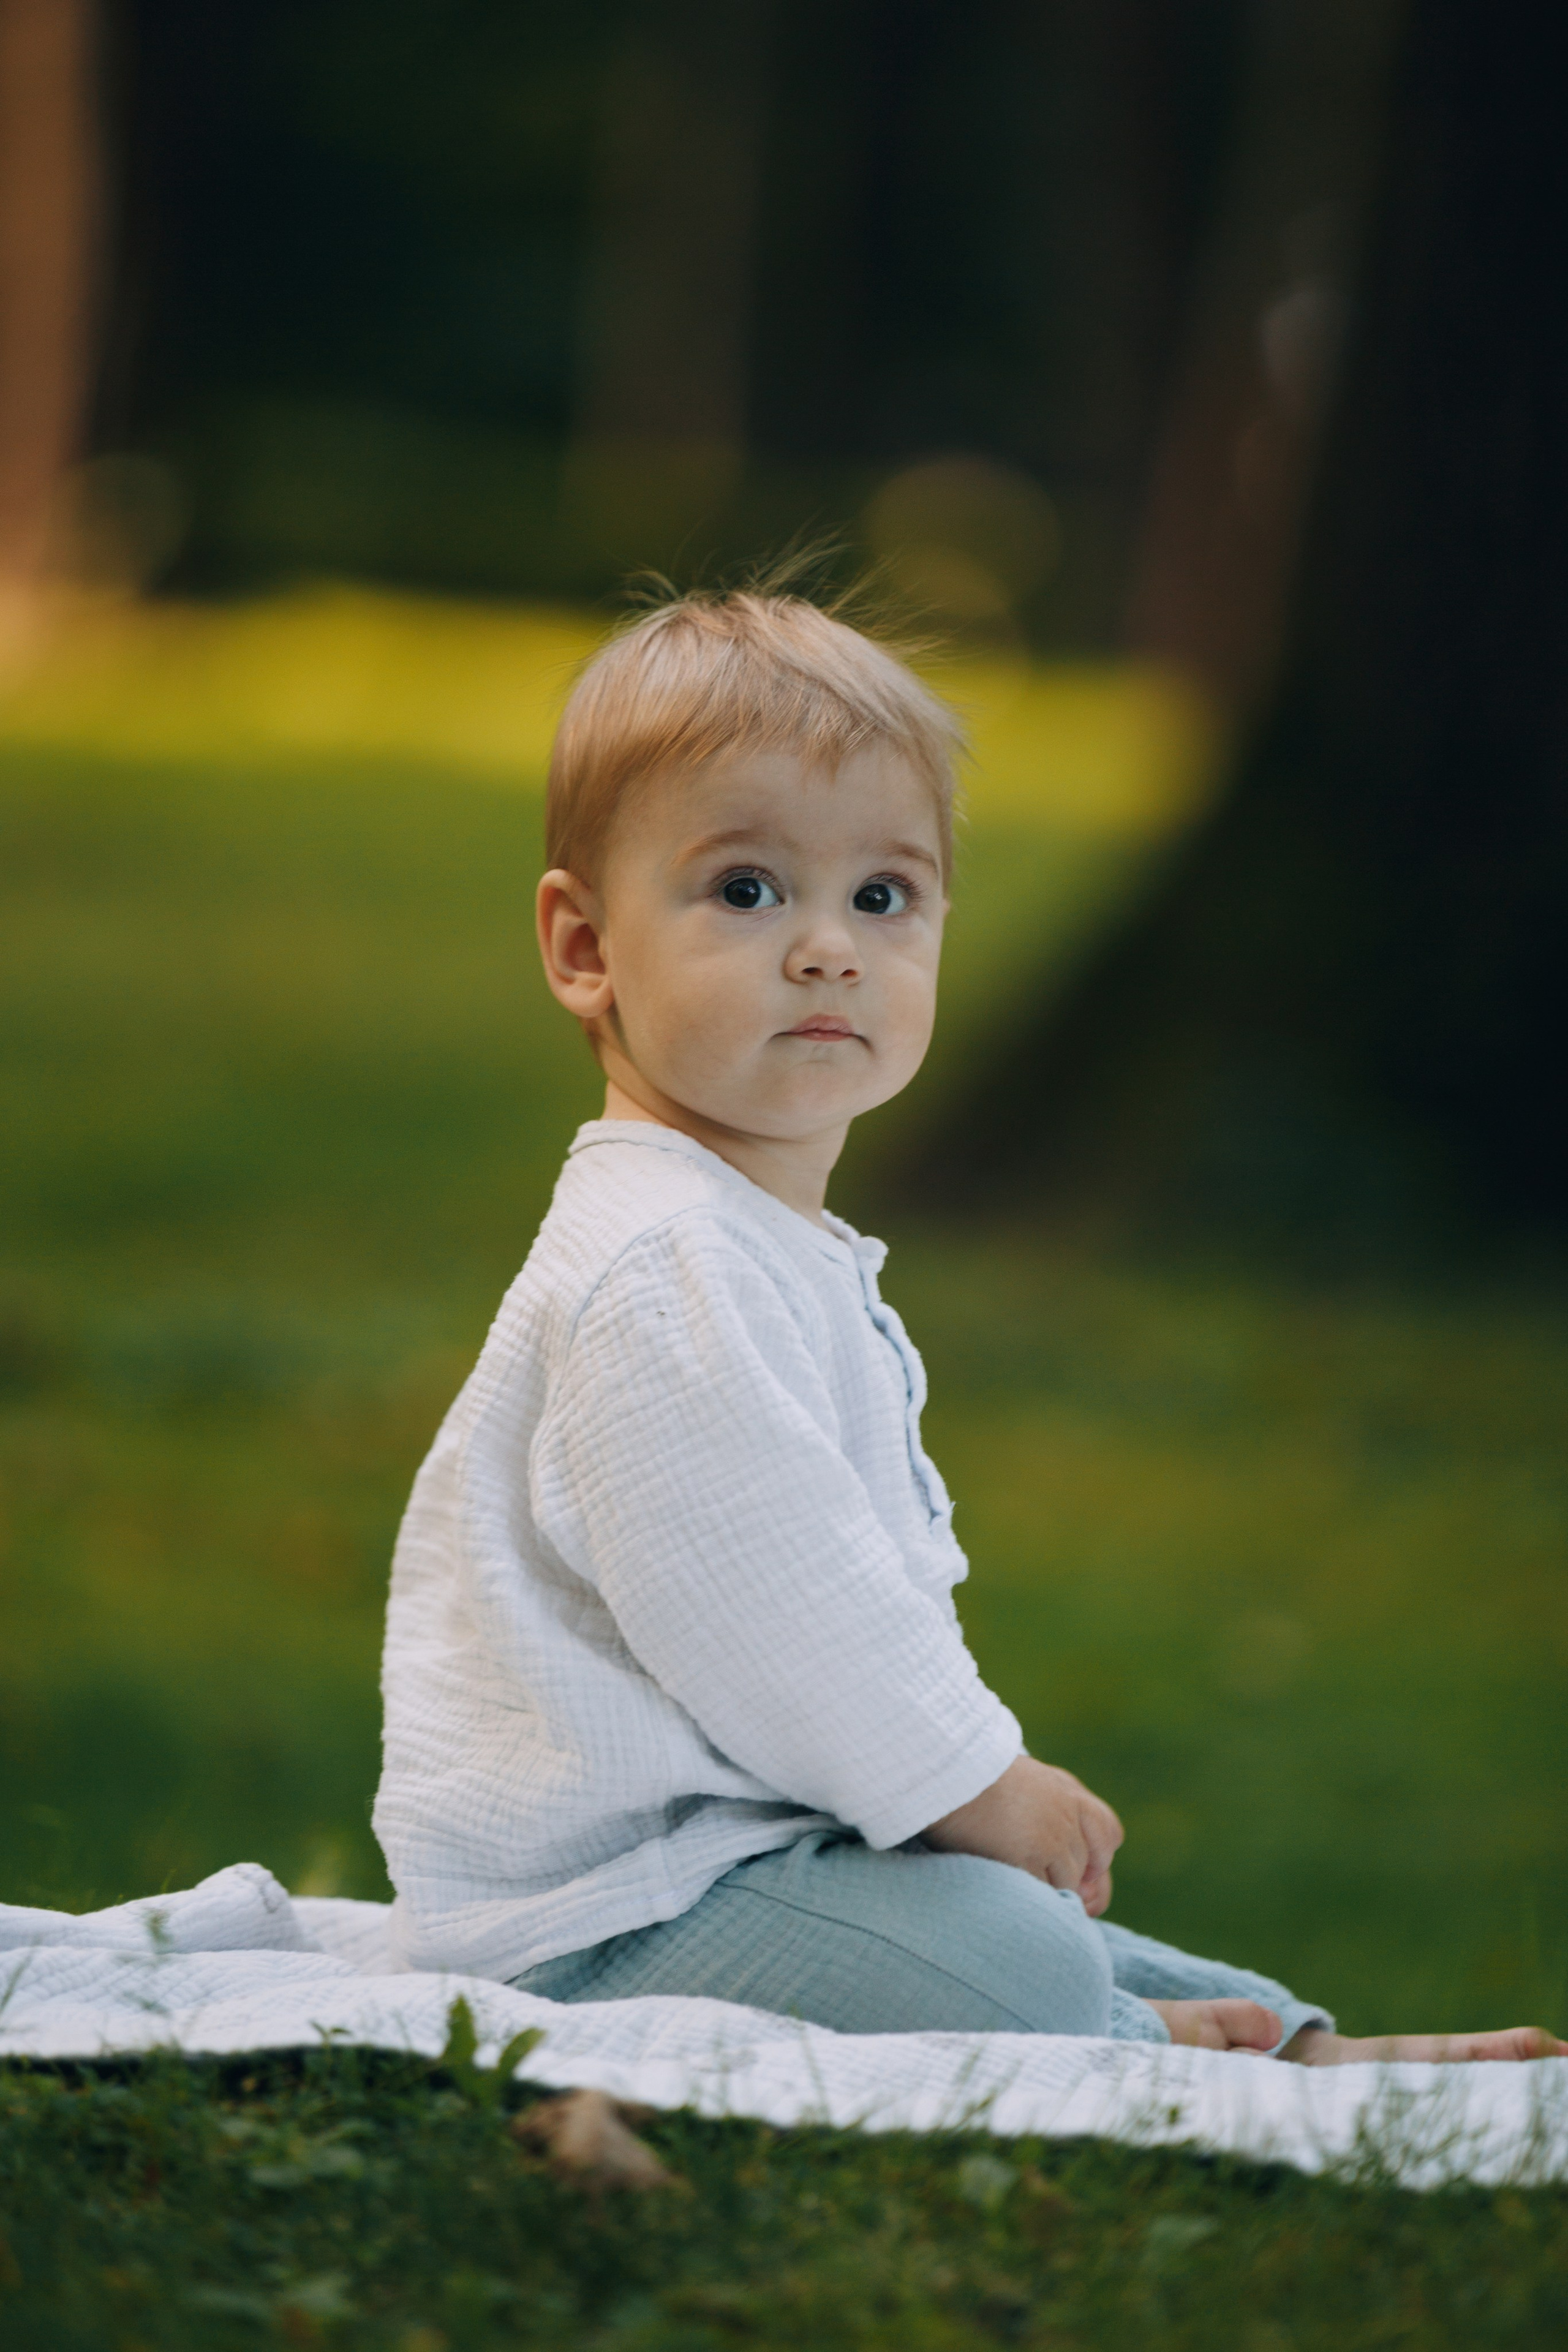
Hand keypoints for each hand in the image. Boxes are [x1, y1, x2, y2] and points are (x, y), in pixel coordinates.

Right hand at [922, 1754, 1123, 1915]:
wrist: (946, 1767)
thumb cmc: (970, 1775)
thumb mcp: (1021, 1778)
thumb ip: (1045, 1804)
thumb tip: (1065, 1852)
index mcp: (1067, 1791)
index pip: (1108, 1833)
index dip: (1097, 1857)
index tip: (1080, 1868)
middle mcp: (1066, 1814)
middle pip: (1087, 1866)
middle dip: (1071, 1882)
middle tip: (1038, 1880)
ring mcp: (1051, 1838)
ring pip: (1068, 1885)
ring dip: (1046, 1889)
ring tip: (1012, 1878)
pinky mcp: (1028, 1858)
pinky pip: (1042, 1894)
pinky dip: (1030, 1898)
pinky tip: (1007, 1886)